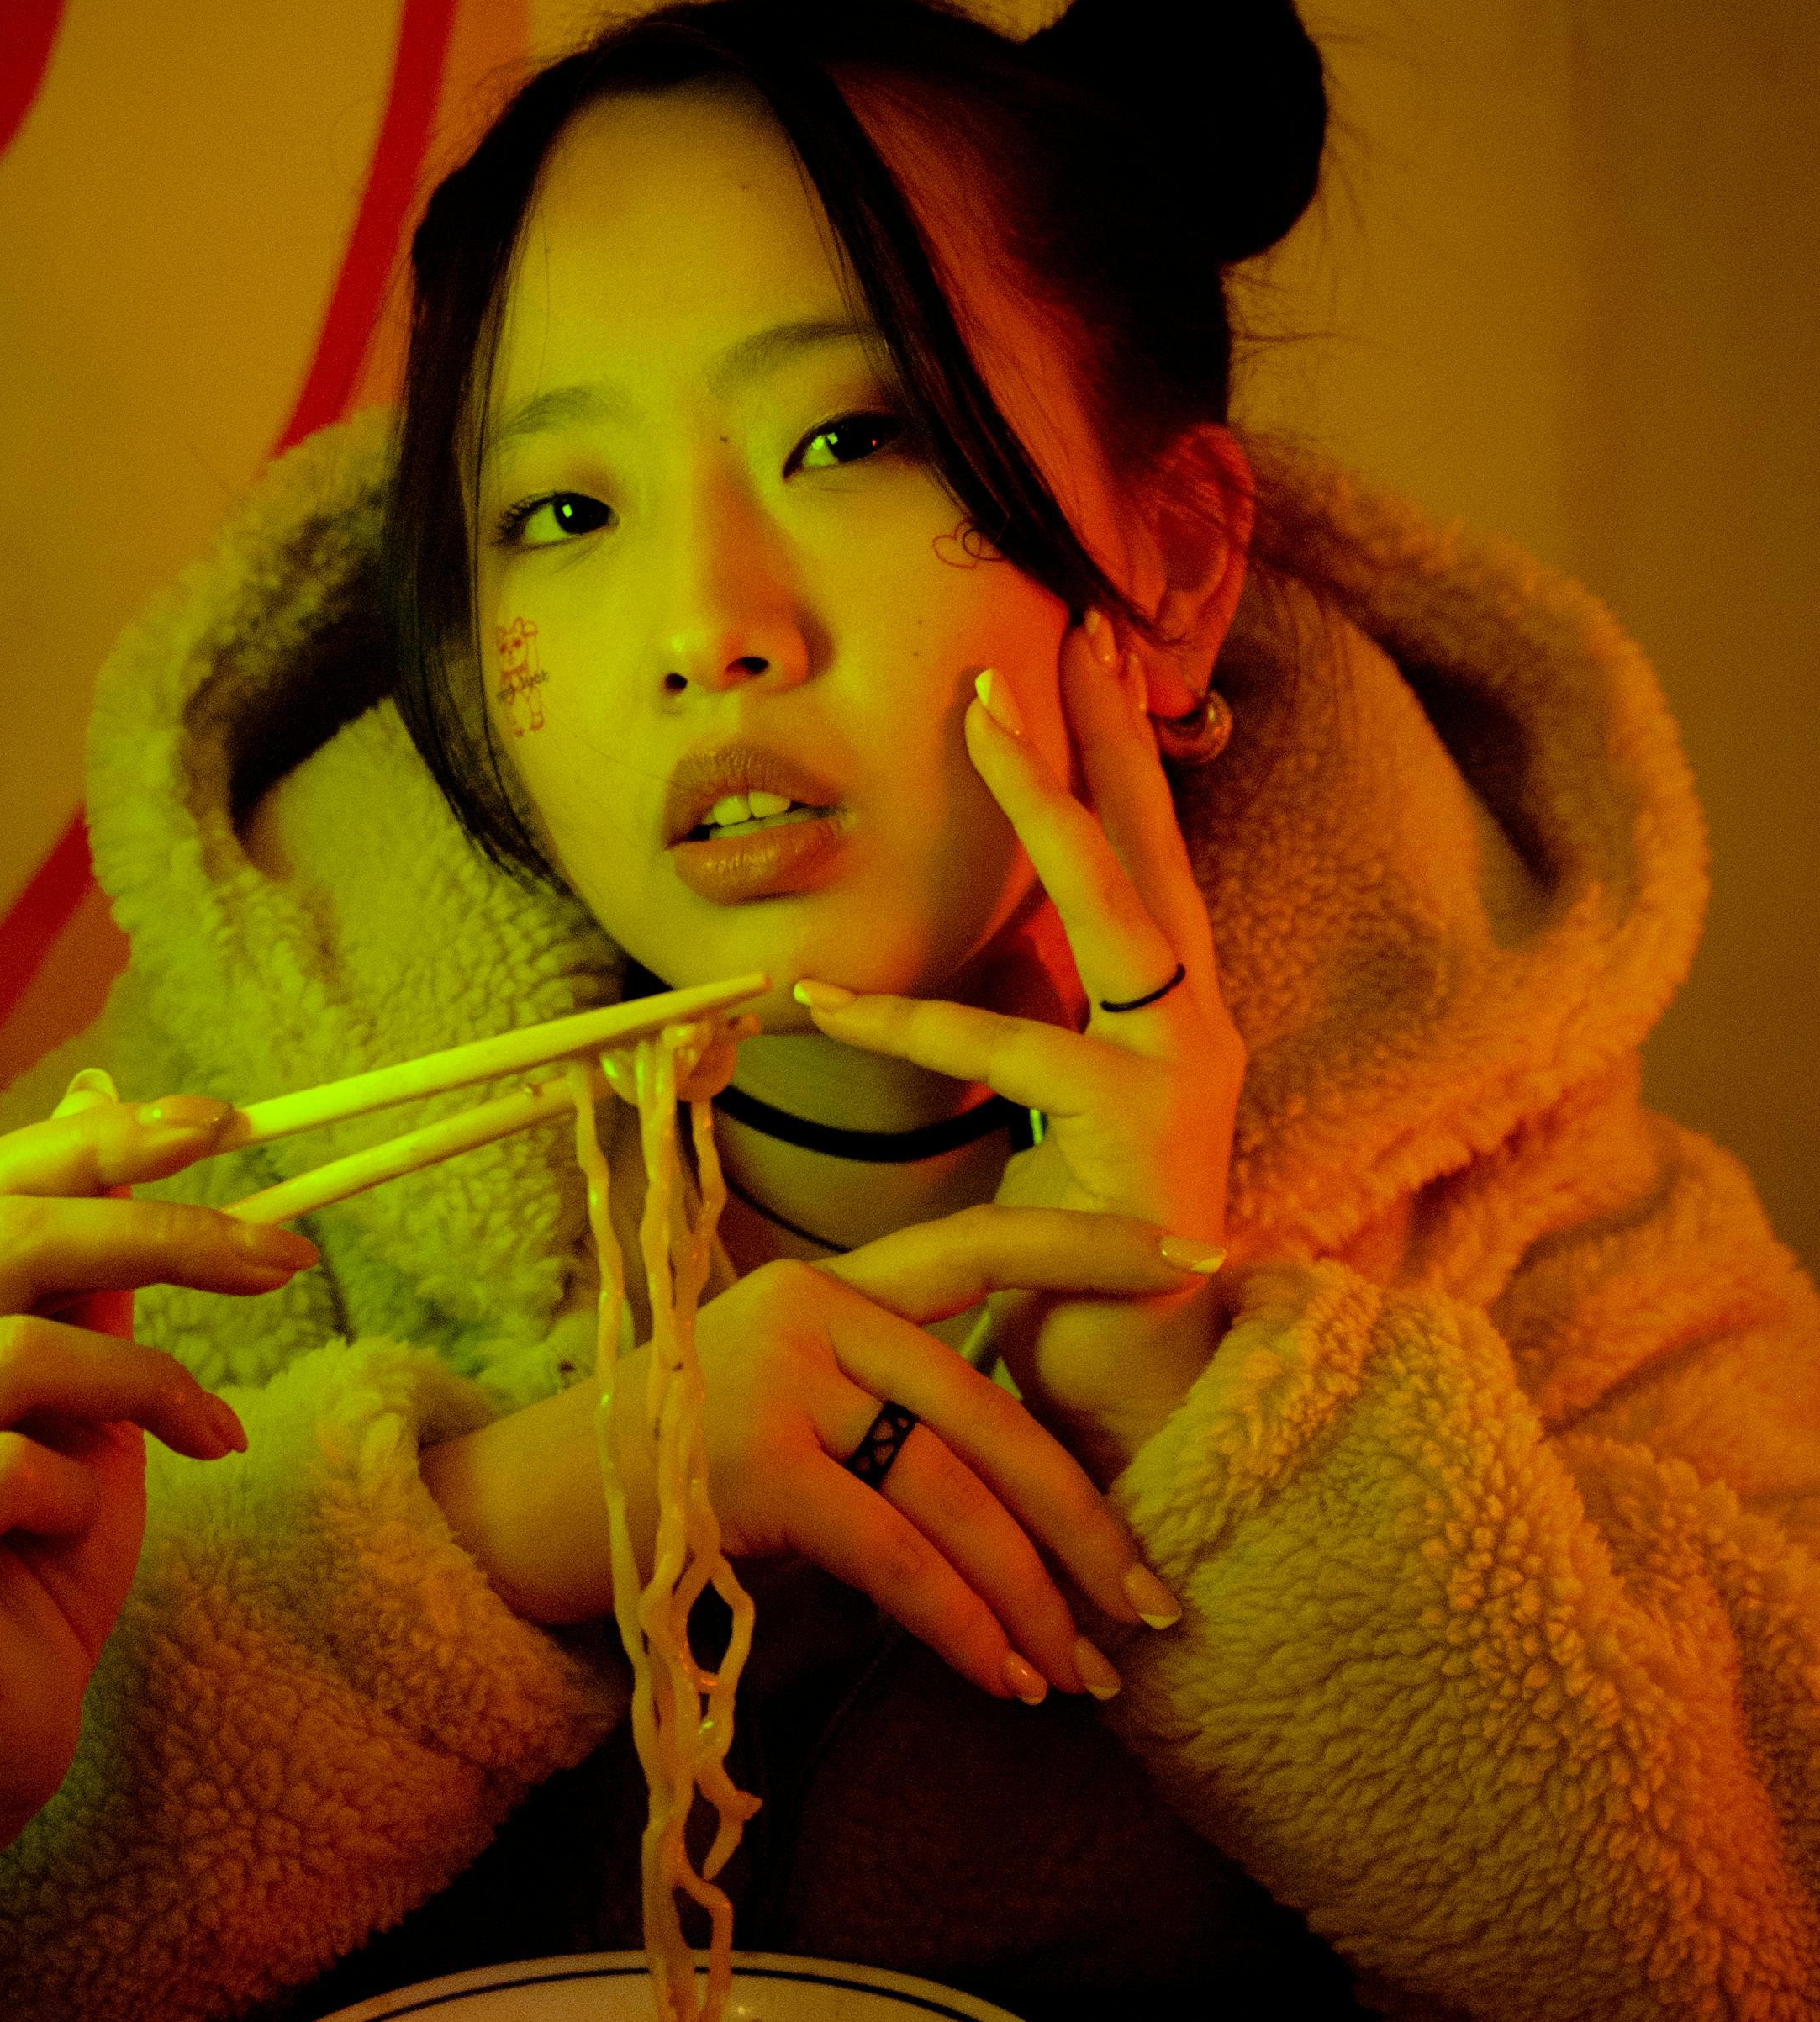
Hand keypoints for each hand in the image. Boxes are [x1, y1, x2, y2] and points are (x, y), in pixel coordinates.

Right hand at [0, 1072, 321, 1842]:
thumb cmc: (35, 1556)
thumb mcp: (81, 1393)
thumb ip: (84, 1271)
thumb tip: (102, 1101)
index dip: (104, 1142)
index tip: (228, 1126)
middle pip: (3, 1241)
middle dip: (163, 1237)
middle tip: (284, 1261)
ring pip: (12, 1349)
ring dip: (140, 1388)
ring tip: (204, 1434)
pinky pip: (0, 1468)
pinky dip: (73, 1493)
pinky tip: (72, 1535)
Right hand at [426, 1206, 1194, 1704]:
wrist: (520, 1515)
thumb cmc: (671, 1478)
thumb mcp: (783, 1410)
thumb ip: (889, 1416)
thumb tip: (1031, 1506)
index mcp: (831, 1283)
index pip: (984, 1244)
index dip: (1090, 1246)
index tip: (1198, 1252)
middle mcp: (811, 1309)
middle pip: (992, 1417)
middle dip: (1083, 1526)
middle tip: (1151, 1607)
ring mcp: (781, 1380)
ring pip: (955, 1499)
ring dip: (1030, 1602)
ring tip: (1081, 1675)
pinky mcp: (758, 1466)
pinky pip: (900, 1558)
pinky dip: (963, 1629)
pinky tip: (1005, 1680)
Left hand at [794, 612, 1245, 1473]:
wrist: (1141, 1390)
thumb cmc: (1082, 1266)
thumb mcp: (1055, 1127)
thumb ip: (1037, 1038)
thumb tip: (993, 957)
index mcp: (1173, 1022)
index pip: (1144, 866)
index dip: (1112, 763)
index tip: (1083, 663)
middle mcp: (1196, 1027)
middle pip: (1149, 849)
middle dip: (1105, 733)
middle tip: (1056, 630)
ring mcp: (1184, 1068)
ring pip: (1108, 904)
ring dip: (1043, 801)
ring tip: (983, 715)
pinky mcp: (1139, 1123)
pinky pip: (1009, 1044)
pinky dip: (911, 1019)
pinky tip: (825, 992)